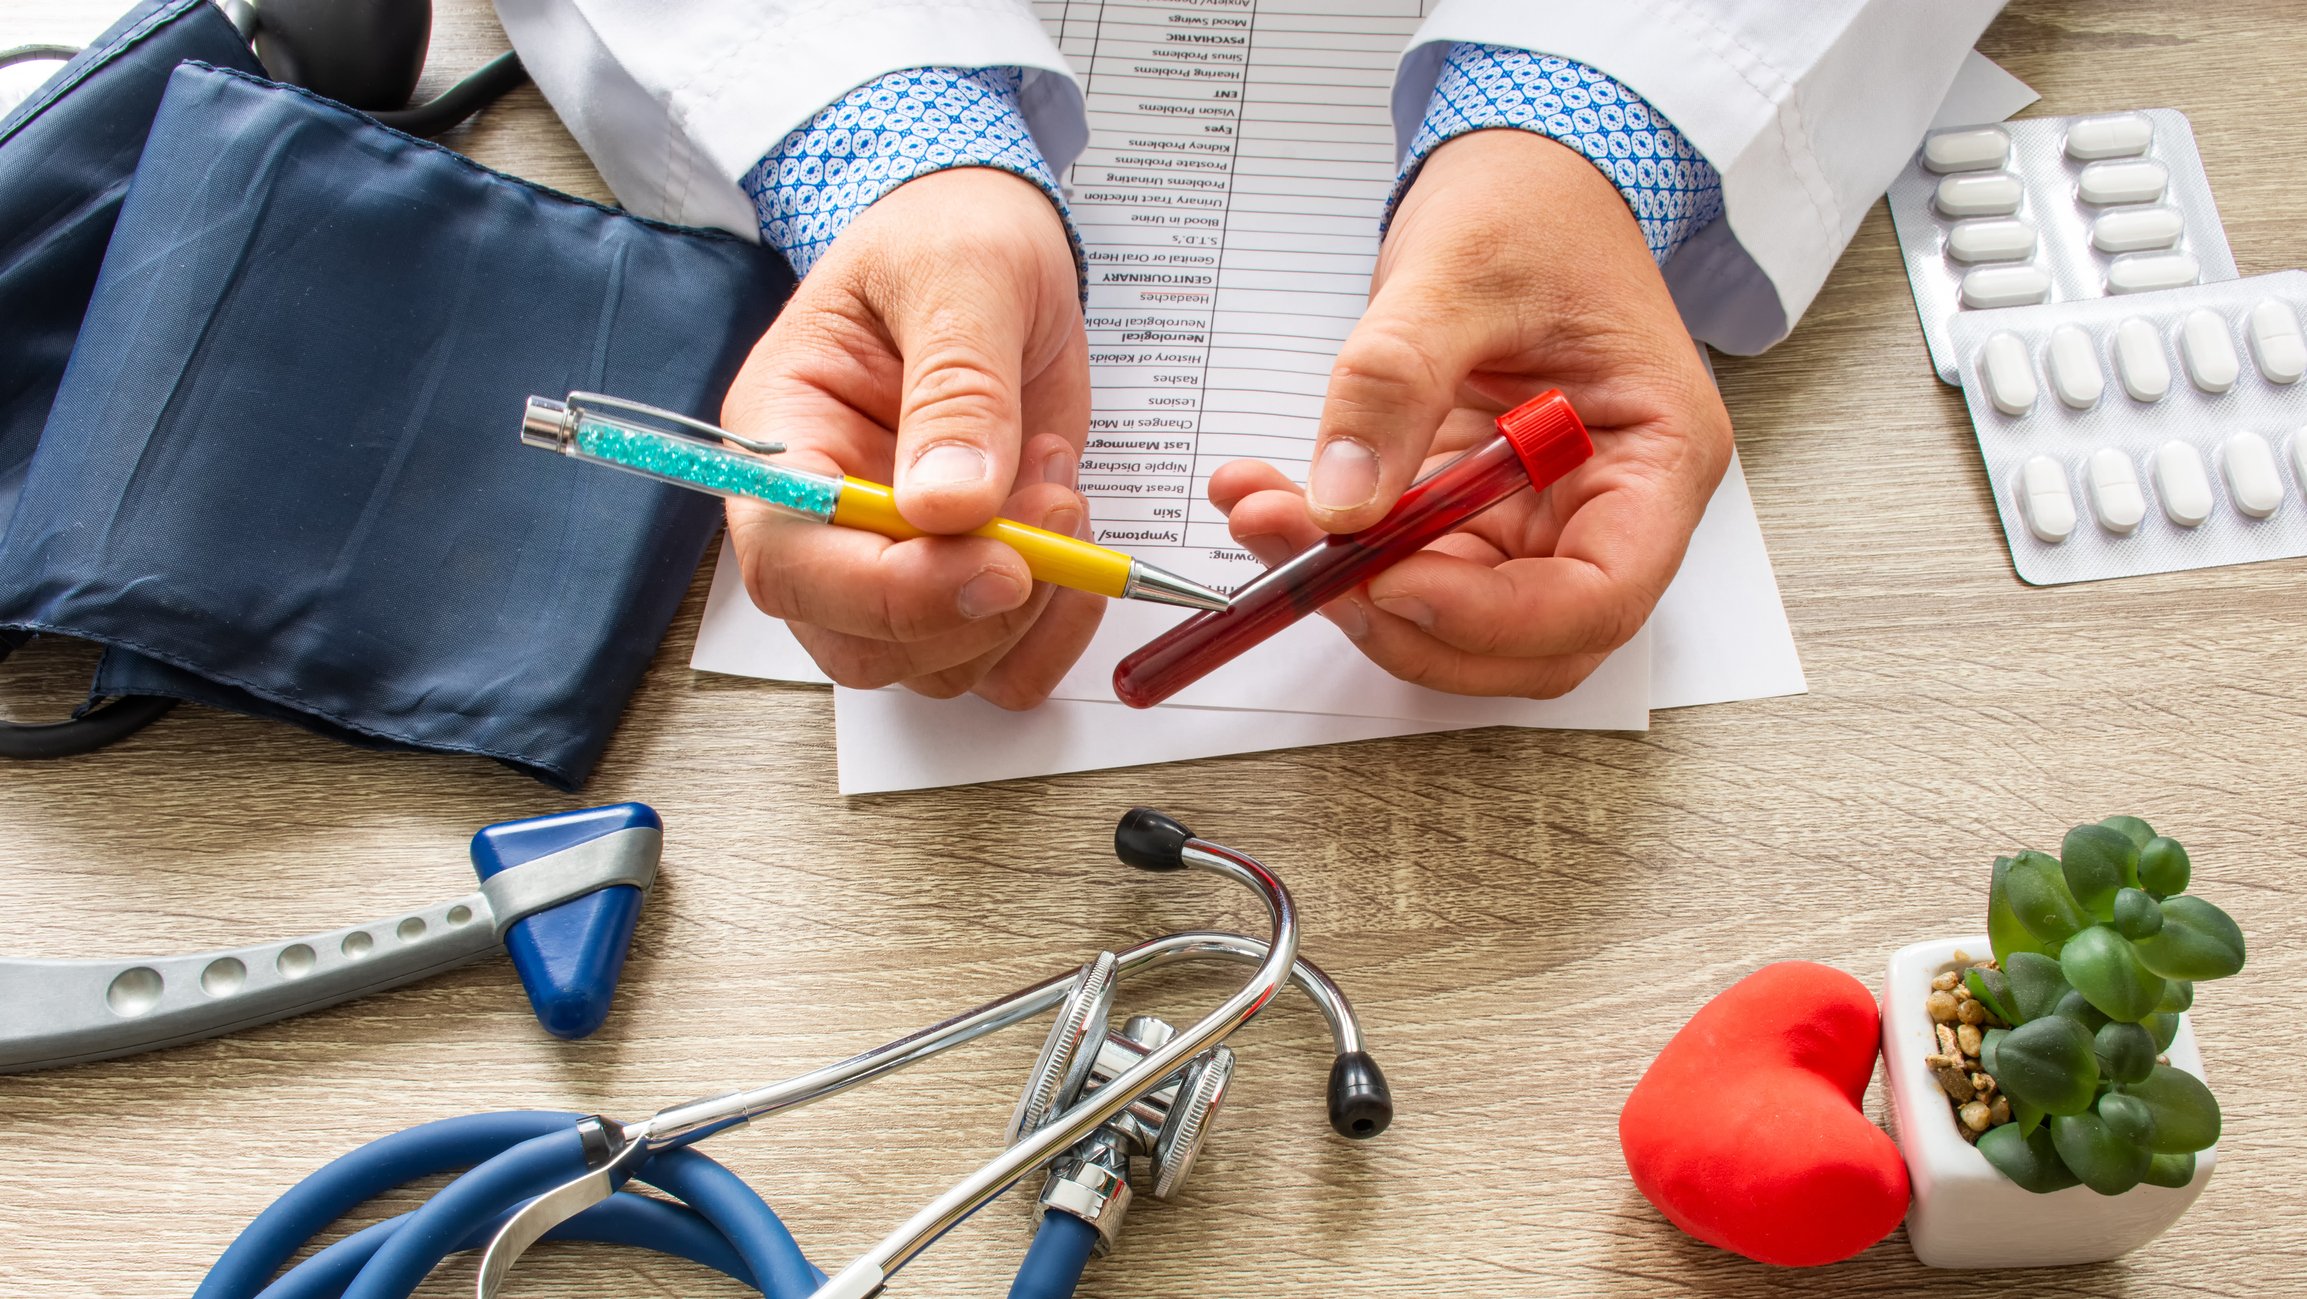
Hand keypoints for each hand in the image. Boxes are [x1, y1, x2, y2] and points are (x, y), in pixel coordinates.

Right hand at [720, 168, 1098, 706]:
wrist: (992, 242)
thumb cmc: (950, 239)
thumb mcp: (961, 278)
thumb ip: (958, 386)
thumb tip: (949, 505)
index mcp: (782, 441)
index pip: (793, 561)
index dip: (891, 590)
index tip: (999, 564)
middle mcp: (826, 522)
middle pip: (861, 643)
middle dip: (973, 609)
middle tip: (1055, 513)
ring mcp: (898, 560)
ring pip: (939, 667)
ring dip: (1028, 610)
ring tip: (1060, 486)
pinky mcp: (967, 576)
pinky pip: (1003, 663)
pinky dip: (1057, 629)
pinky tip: (1077, 538)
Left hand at [1210, 129, 1732, 697]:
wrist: (1521, 175)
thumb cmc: (1534, 207)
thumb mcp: (1460, 271)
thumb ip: (1395, 383)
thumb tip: (1342, 500)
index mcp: (1656, 457)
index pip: (1601, 595)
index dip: (1494, 618)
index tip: (1390, 584)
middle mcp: (1605, 506)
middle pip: (1521, 637)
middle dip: (1403, 617)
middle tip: (1305, 559)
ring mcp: (1536, 516)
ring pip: (1448, 616)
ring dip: (1348, 590)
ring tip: (1263, 514)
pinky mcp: (1469, 512)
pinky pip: (1400, 565)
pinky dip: (1329, 551)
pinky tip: (1264, 498)